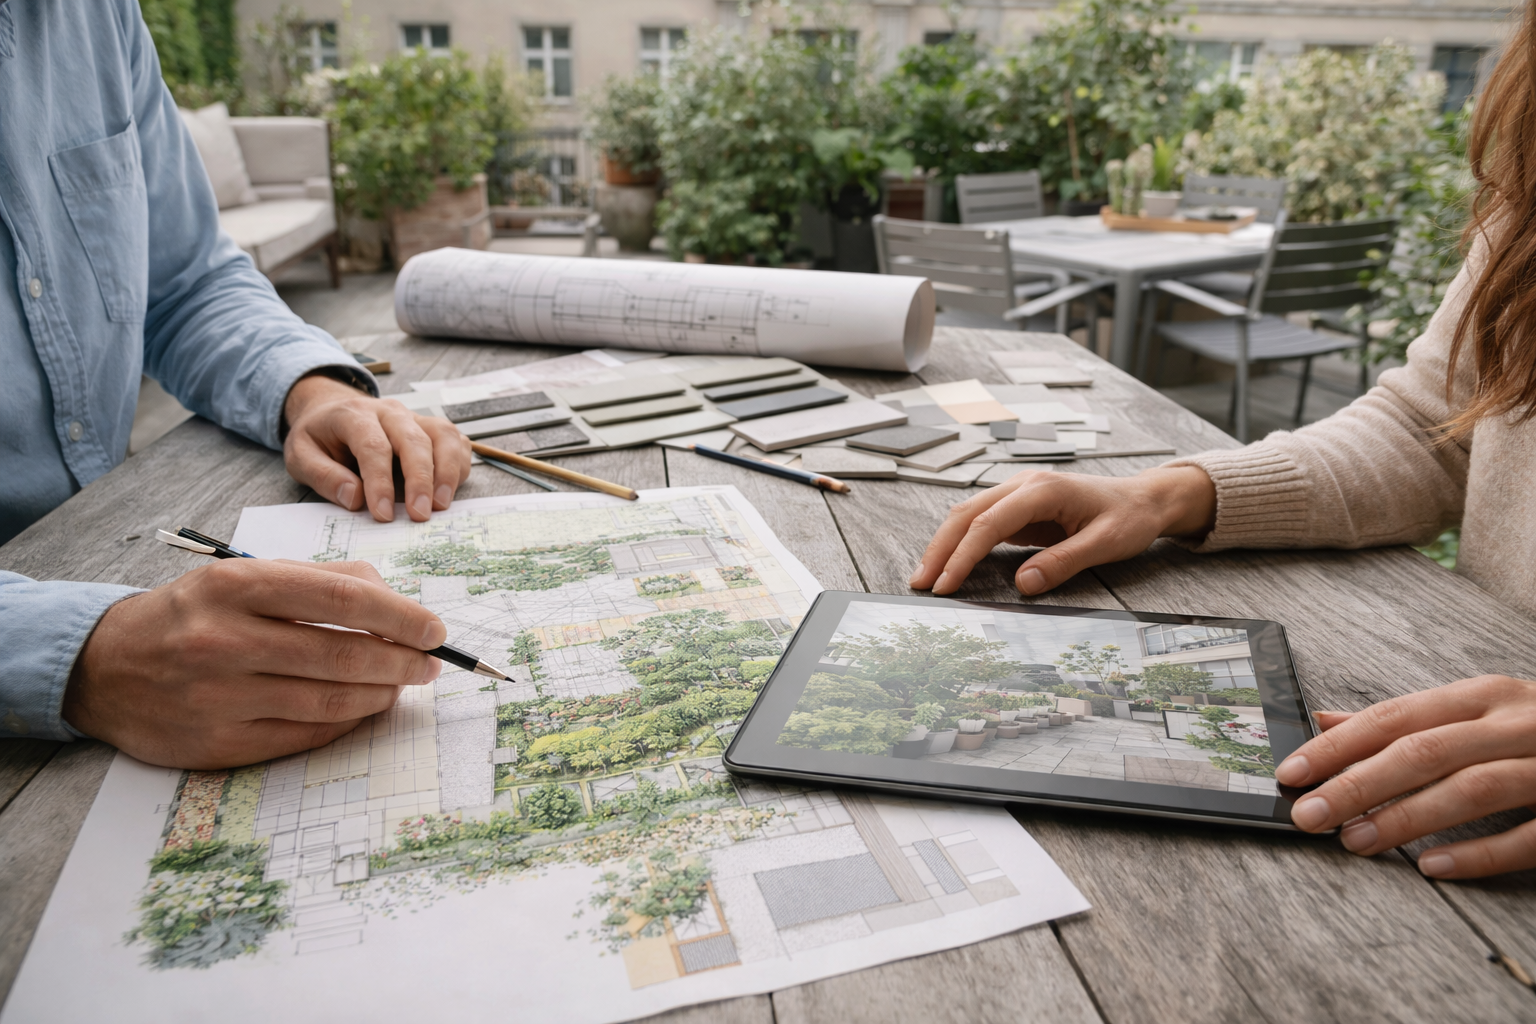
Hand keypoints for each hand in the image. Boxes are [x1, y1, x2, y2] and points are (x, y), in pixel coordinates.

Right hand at [62, 559, 445, 768]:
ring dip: (380, 694)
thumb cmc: (194, 615)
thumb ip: (320, 581)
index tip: (434, 629)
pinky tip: (363, 708)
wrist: (105, 668)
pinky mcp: (217, 743)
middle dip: (400, 661)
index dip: (399, 617)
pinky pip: (304, 735)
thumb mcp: (245, 577)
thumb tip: (393, 600)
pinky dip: (345, 722)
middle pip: (341, 655)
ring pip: (328, 700)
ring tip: (401, 684)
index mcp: (237, 587)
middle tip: (430, 663)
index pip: (341, 599)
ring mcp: (220, 696)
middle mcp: (224, 640)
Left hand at [283, 374, 471, 522]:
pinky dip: (459, 465)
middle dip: (420, 480)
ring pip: (443, 435)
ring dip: (447, 472)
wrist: (332, 412)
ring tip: (440, 506)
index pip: (373, 446)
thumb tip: (355, 498)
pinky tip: (449, 491)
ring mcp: (415, 417)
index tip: (382, 515)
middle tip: (419, 515)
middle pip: (414, 439)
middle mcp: (390, 412)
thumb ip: (323, 476)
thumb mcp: (301, 456)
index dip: (380, 482)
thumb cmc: (319, 437)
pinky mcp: (430, 428)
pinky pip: (455, 441)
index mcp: (354, 415)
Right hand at [908, 466, 1216, 595]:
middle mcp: (1023, 484)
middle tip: (920, 584)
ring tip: (926, 577)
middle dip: (940, 550)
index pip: (988, 524)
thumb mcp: (1106, 544)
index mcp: (1042, 490)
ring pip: (967, 514)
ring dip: (944, 545)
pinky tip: (950, 563)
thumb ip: (1063, 562)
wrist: (1144, 499)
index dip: (962, 556)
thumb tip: (1024, 584)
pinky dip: (960, 542)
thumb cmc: (1129, 518)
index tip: (946, 586)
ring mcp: (1018, 492)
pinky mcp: (1019, 506)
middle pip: (966, 514)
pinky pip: (981, 522)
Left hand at [1277, 676, 1535, 877]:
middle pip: (1425, 751)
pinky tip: (1432, 866)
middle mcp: (1516, 723)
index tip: (1291, 770)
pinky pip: (1530, 835)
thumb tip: (1322, 721)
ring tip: (1355, 841)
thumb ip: (1405, 720)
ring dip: (1407, 817)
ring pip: (1474, 789)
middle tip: (1309, 815)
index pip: (1395, 716)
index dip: (1338, 744)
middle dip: (1358, 783)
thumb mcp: (1476, 710)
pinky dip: (1479, 852)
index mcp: (1482, 696)